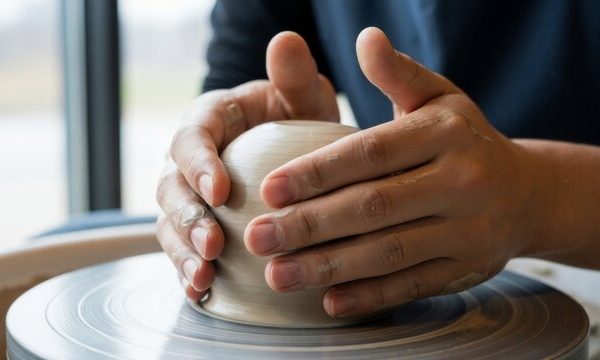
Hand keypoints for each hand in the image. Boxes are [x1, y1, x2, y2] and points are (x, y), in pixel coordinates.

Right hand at [156, 32, 339, 299]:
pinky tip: (200, 292)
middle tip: (213, 244)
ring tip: (204, 276)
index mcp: (209, 122)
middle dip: (188, 217)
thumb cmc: (295, 120)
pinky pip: (181, 251)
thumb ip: (293, 76)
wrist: (290, 151)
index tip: (219, 190)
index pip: (191, 138)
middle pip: (171, 187)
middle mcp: (189, 161)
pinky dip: (186, 272)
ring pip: (169, 223)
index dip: (198, 164)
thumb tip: (287, 41)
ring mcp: (188, 197)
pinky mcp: (194, 228)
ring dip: (182, 251)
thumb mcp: (301, 96)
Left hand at [245, 27, 541, 316]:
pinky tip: (328, 303)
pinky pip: (413, 286)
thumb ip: (398, 73)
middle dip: (309, 226)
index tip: (269, 188)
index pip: (370, 154)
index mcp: (444, 134)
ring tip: (276, 274)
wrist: (529, 193)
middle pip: (372, 207)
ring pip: (388, 253)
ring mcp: (468, 231)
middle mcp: (461, 182)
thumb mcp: (439, 97)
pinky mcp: (467, 269)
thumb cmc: (464, 139)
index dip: (317, 172)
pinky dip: (370, 297)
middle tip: (256, 237)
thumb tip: (365, 38)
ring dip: (328, 267)